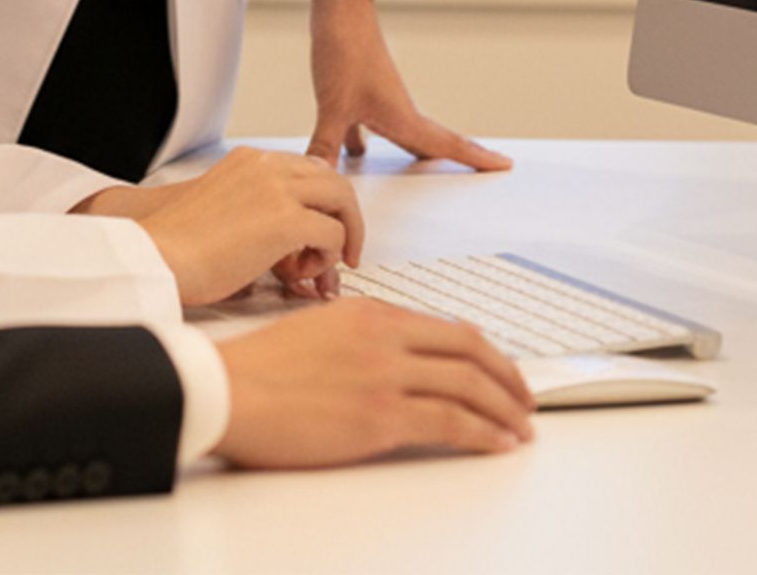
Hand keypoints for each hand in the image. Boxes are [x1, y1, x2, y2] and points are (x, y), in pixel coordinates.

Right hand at [85, 148, 363, 304]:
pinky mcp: (285, 221)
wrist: (155, 257)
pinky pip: (332, 233)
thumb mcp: (222, 212)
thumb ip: (256, 214)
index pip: (307, 169)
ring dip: (342, 235)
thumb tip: (289, 247)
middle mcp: (267, 167)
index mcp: (249, 161)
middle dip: (345, 215)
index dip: (322, 201)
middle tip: (344, 251)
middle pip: (332, 179)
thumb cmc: (177, 248)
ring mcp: (278, 190)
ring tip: (325, 266)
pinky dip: (329, 257)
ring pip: (341, 200)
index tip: (322, 230)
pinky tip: (302, 274)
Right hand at [217, 299, 534, 466]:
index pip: (448, 329)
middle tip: (526, 398)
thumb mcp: (320, 330)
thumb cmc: (260, 369)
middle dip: (508, 377)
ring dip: (504, 409)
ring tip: (522, 427)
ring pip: (468, 386)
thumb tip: (395, 362)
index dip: (485, 352)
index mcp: (372, 312)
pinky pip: (450, 422)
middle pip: (470, 352)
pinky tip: (498, 443)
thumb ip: (363, 339)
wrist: (229, 390)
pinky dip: (483, 433)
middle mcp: (387, 336)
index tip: (500, 370)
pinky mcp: (380, 416)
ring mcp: (386, 374)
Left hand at [307, 0, 509, 171]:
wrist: (338, 10)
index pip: (448, 145)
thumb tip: (321, 181)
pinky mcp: (358, 93)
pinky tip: (353, 156)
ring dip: (412, 156)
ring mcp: (379, 101)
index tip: (506, 164)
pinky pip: (369, 128)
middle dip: (456, 161)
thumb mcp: (333, 105)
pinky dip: (364, 145)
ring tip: (421, 177)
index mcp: (403, 117)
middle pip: (433, 144)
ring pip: (402, 137)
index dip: (477, 158)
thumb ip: (326, 147)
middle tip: (483, 174)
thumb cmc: (345, 51)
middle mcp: (398, 110)